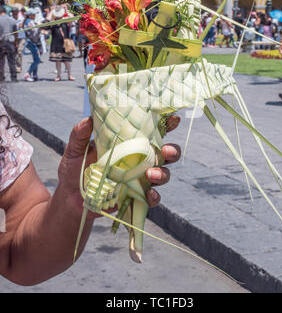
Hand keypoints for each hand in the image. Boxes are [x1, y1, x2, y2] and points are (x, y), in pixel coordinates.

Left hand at [58, 116, 180, 215]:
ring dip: (162, 173)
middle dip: (172, 150)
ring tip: (150, 174)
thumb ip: (79, 136)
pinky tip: (149, 194)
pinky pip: (152, 197)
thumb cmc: (74, 170)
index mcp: (128, 143)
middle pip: (165, 152)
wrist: (70, 200)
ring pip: (163, 174)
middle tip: (166, 150)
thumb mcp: (73, 151)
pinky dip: (154, 196)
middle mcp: (139, 159)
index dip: (166, 124)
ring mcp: (139, 179)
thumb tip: (87, 120)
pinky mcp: (136, 197)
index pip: (151, 131)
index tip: (174, 119)